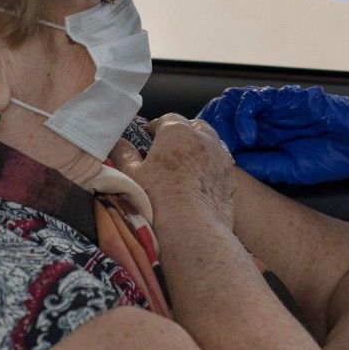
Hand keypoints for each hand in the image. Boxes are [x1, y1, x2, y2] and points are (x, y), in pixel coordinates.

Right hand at [112, 115, 236, 226]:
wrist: (191, 231)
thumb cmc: (156, 200)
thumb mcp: (132, 175)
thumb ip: (124, 153)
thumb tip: (118, 142)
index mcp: (176, 133)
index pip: (167, 119)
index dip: (157, 127)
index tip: (149, 137)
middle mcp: (203, 138)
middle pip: (193, 126)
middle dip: (182, 132)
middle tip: (169, 150)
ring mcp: (220, 157)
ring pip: (211, 142)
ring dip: (199, 146)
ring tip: (187, 163)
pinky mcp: (230, 177)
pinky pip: (220, 163)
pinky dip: (211, 165)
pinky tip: (201, 181)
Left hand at [199, 77, 348, 184]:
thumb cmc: (334, 155)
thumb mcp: (293, 169)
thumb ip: (265, 165)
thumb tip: (232, 167)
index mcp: (265, 138)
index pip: (228, 135)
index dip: (212, 144)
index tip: (201, 160)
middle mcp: (265, 120)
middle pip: (224, 116)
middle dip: (210, 130)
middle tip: (204, 149)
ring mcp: (274, 107)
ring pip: (234, 103)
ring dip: (224, 121)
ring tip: (224, 141)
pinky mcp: (285, 98)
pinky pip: (256, 99)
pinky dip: (245, 114)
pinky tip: (247, 133)